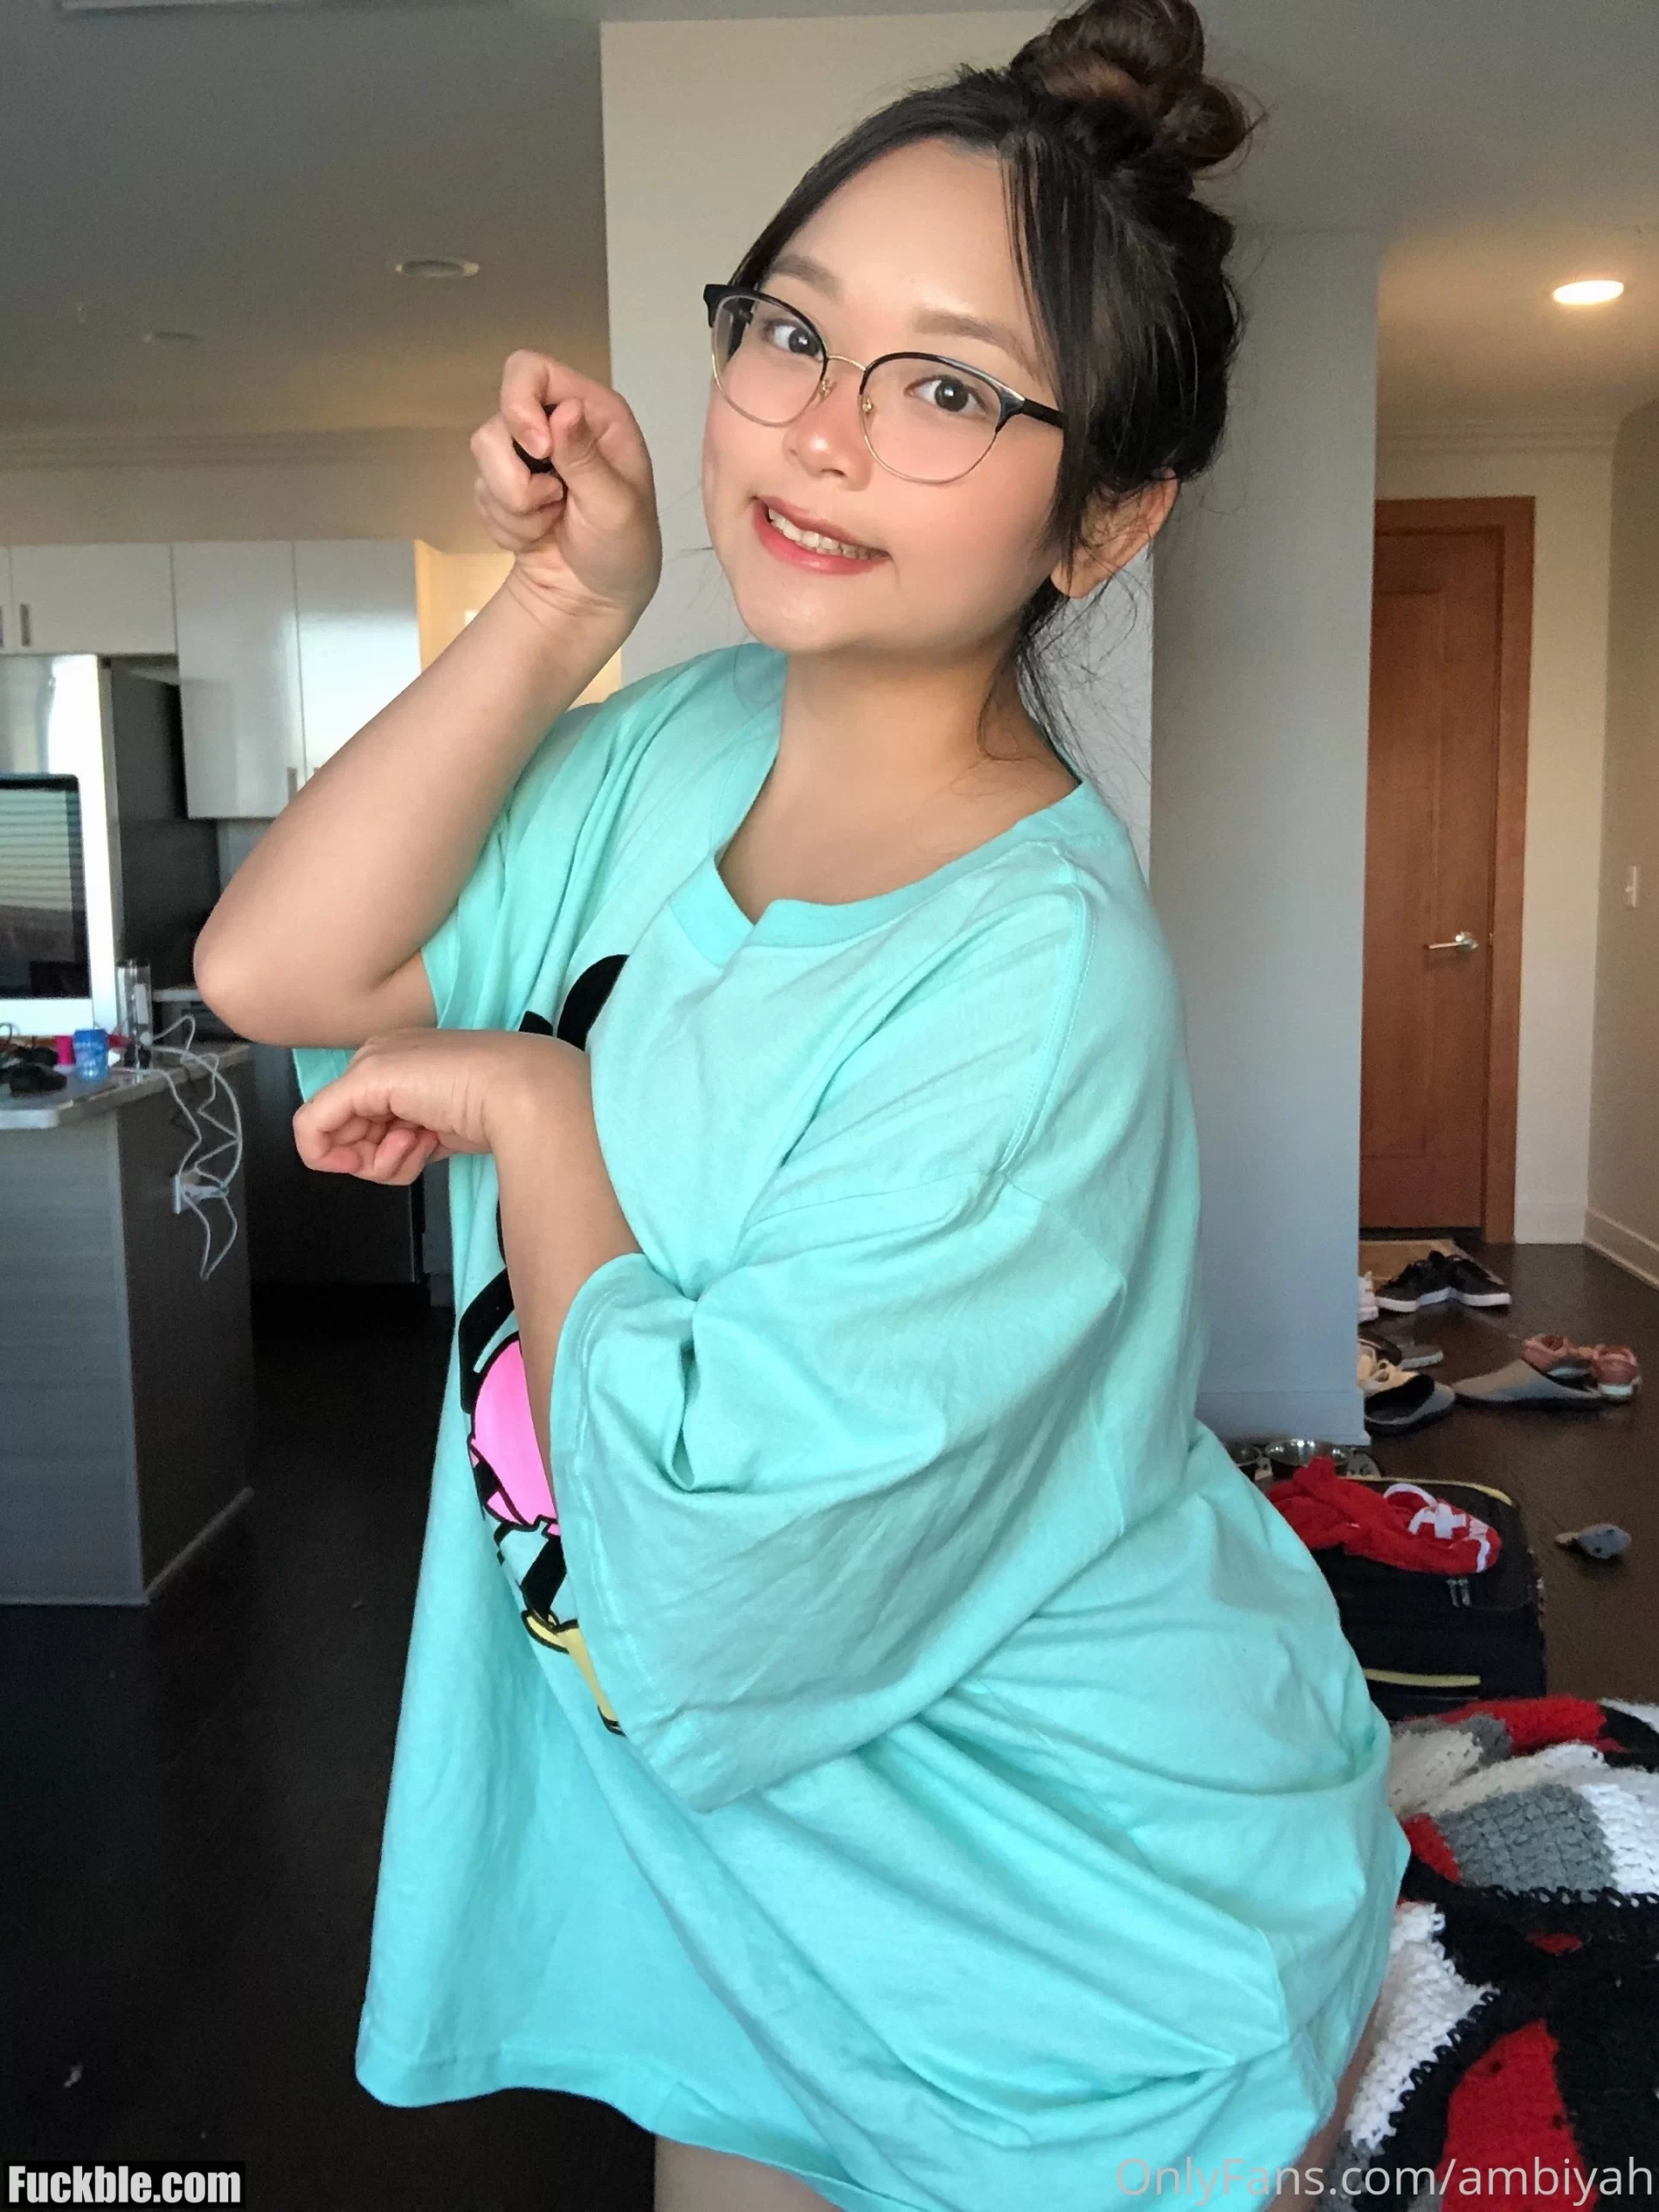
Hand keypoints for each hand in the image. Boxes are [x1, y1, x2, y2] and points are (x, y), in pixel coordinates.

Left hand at [291, 1028, 583, 1184]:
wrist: (520, 1090)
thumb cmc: (496, 1107)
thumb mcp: (438, 1129)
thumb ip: (408, 1139)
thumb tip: (390, 1154)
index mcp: (402, 1063)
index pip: (365, 1121)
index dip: (375, 1154)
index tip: (412, 1156)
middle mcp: (380, 1059)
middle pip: (349, 1133)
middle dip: (378, 1161)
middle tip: (418, 1150)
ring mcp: (369, 1067)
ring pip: (338, 1140)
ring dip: (383, 1161)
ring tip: (422, 1144)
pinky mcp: (362, 1080)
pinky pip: (312, 1130)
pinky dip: (347, 1159)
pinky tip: (408, 1144)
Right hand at [471, 351, 661, 633]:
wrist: (593, 601)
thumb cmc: (623, 550)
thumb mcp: (616, 508)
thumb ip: (586, 460)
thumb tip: (565, 410)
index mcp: (591, 412)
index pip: (530, 370)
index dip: (519, 403)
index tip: (538, 451)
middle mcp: (555, 423)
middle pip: (498, 419)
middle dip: (517, 476)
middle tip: (552, 503)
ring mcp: (525, 456)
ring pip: (482, 459)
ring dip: (514, 506)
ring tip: (550, 524)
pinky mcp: (502, 487)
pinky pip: (481, 495)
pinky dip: (506, 525)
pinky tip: (536, 536)